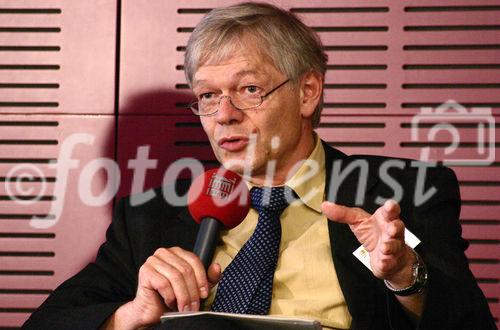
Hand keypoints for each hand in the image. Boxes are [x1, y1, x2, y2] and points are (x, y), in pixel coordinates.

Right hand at [106, 247, 220, 328]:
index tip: (204, 294)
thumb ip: (207, 277)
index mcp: (177, 252)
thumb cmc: (171, 296)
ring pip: (176, 277)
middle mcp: (164, 253)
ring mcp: (153, 260)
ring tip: (184, 307)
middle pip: (185, 270)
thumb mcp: (194, 287)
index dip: (201, 278)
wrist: (151, 309)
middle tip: (193, 306)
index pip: (194, 260)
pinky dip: (169, 296)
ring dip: (182, 296)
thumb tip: (217, 267)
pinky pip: (163, 283)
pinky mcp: (145, 271)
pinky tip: (170, 302)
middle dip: (192, 292)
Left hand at [321, 200, 414, 285]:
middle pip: (397, 227)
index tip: (390, 205)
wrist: (388, 257)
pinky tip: (383, 261)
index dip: (391, 208)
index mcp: (384, 219)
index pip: (390, 211)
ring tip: (384, 247)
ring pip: (395, 246)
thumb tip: (325, 205)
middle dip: (395, 227)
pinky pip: (390, 262)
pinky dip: (387, 262)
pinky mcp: (391, 262)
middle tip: (391, 228)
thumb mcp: (357, 222)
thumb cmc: (374, 234)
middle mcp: (392, 232)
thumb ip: (343, 214)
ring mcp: (394, 247)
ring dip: (390, 246)